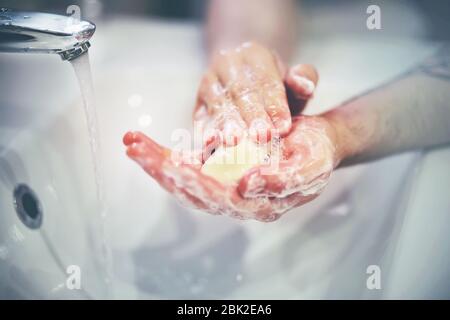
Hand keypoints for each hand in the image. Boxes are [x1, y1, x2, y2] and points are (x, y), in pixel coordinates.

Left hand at [123, 114, 339, 221]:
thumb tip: (245, 185)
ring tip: (132, 144)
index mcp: (259, 203)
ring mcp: (225, 189)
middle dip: (162, 168)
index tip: (171, 163)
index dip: (195, 180)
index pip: (219, 197)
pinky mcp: (218, 174)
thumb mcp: (310, 166)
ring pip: (182, 183)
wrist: (316, 145)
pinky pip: (186, 170)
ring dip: (156, 163)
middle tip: (135, 148)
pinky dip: (164, 158)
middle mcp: (237, 201)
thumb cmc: (315, 153)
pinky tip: (143, 147)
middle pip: (191, 191)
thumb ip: (282, 180)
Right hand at [193, 41, 317, 147]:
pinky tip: (210, 144)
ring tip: (234, 141)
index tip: (283, 127)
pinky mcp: (197, 105)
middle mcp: (227, 64)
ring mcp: (209, 83)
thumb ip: (304, 80)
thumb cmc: (273, 88)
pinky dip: (205, 131)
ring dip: (226, 124)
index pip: (266, 81)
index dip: (274, 105)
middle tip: (261, 137)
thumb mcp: (292, 80)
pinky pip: (200, 118)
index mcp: (253, 54)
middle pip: (240, 92)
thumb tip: (305, 86)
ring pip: (218, 104)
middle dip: (251, 116)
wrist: (241, 80)